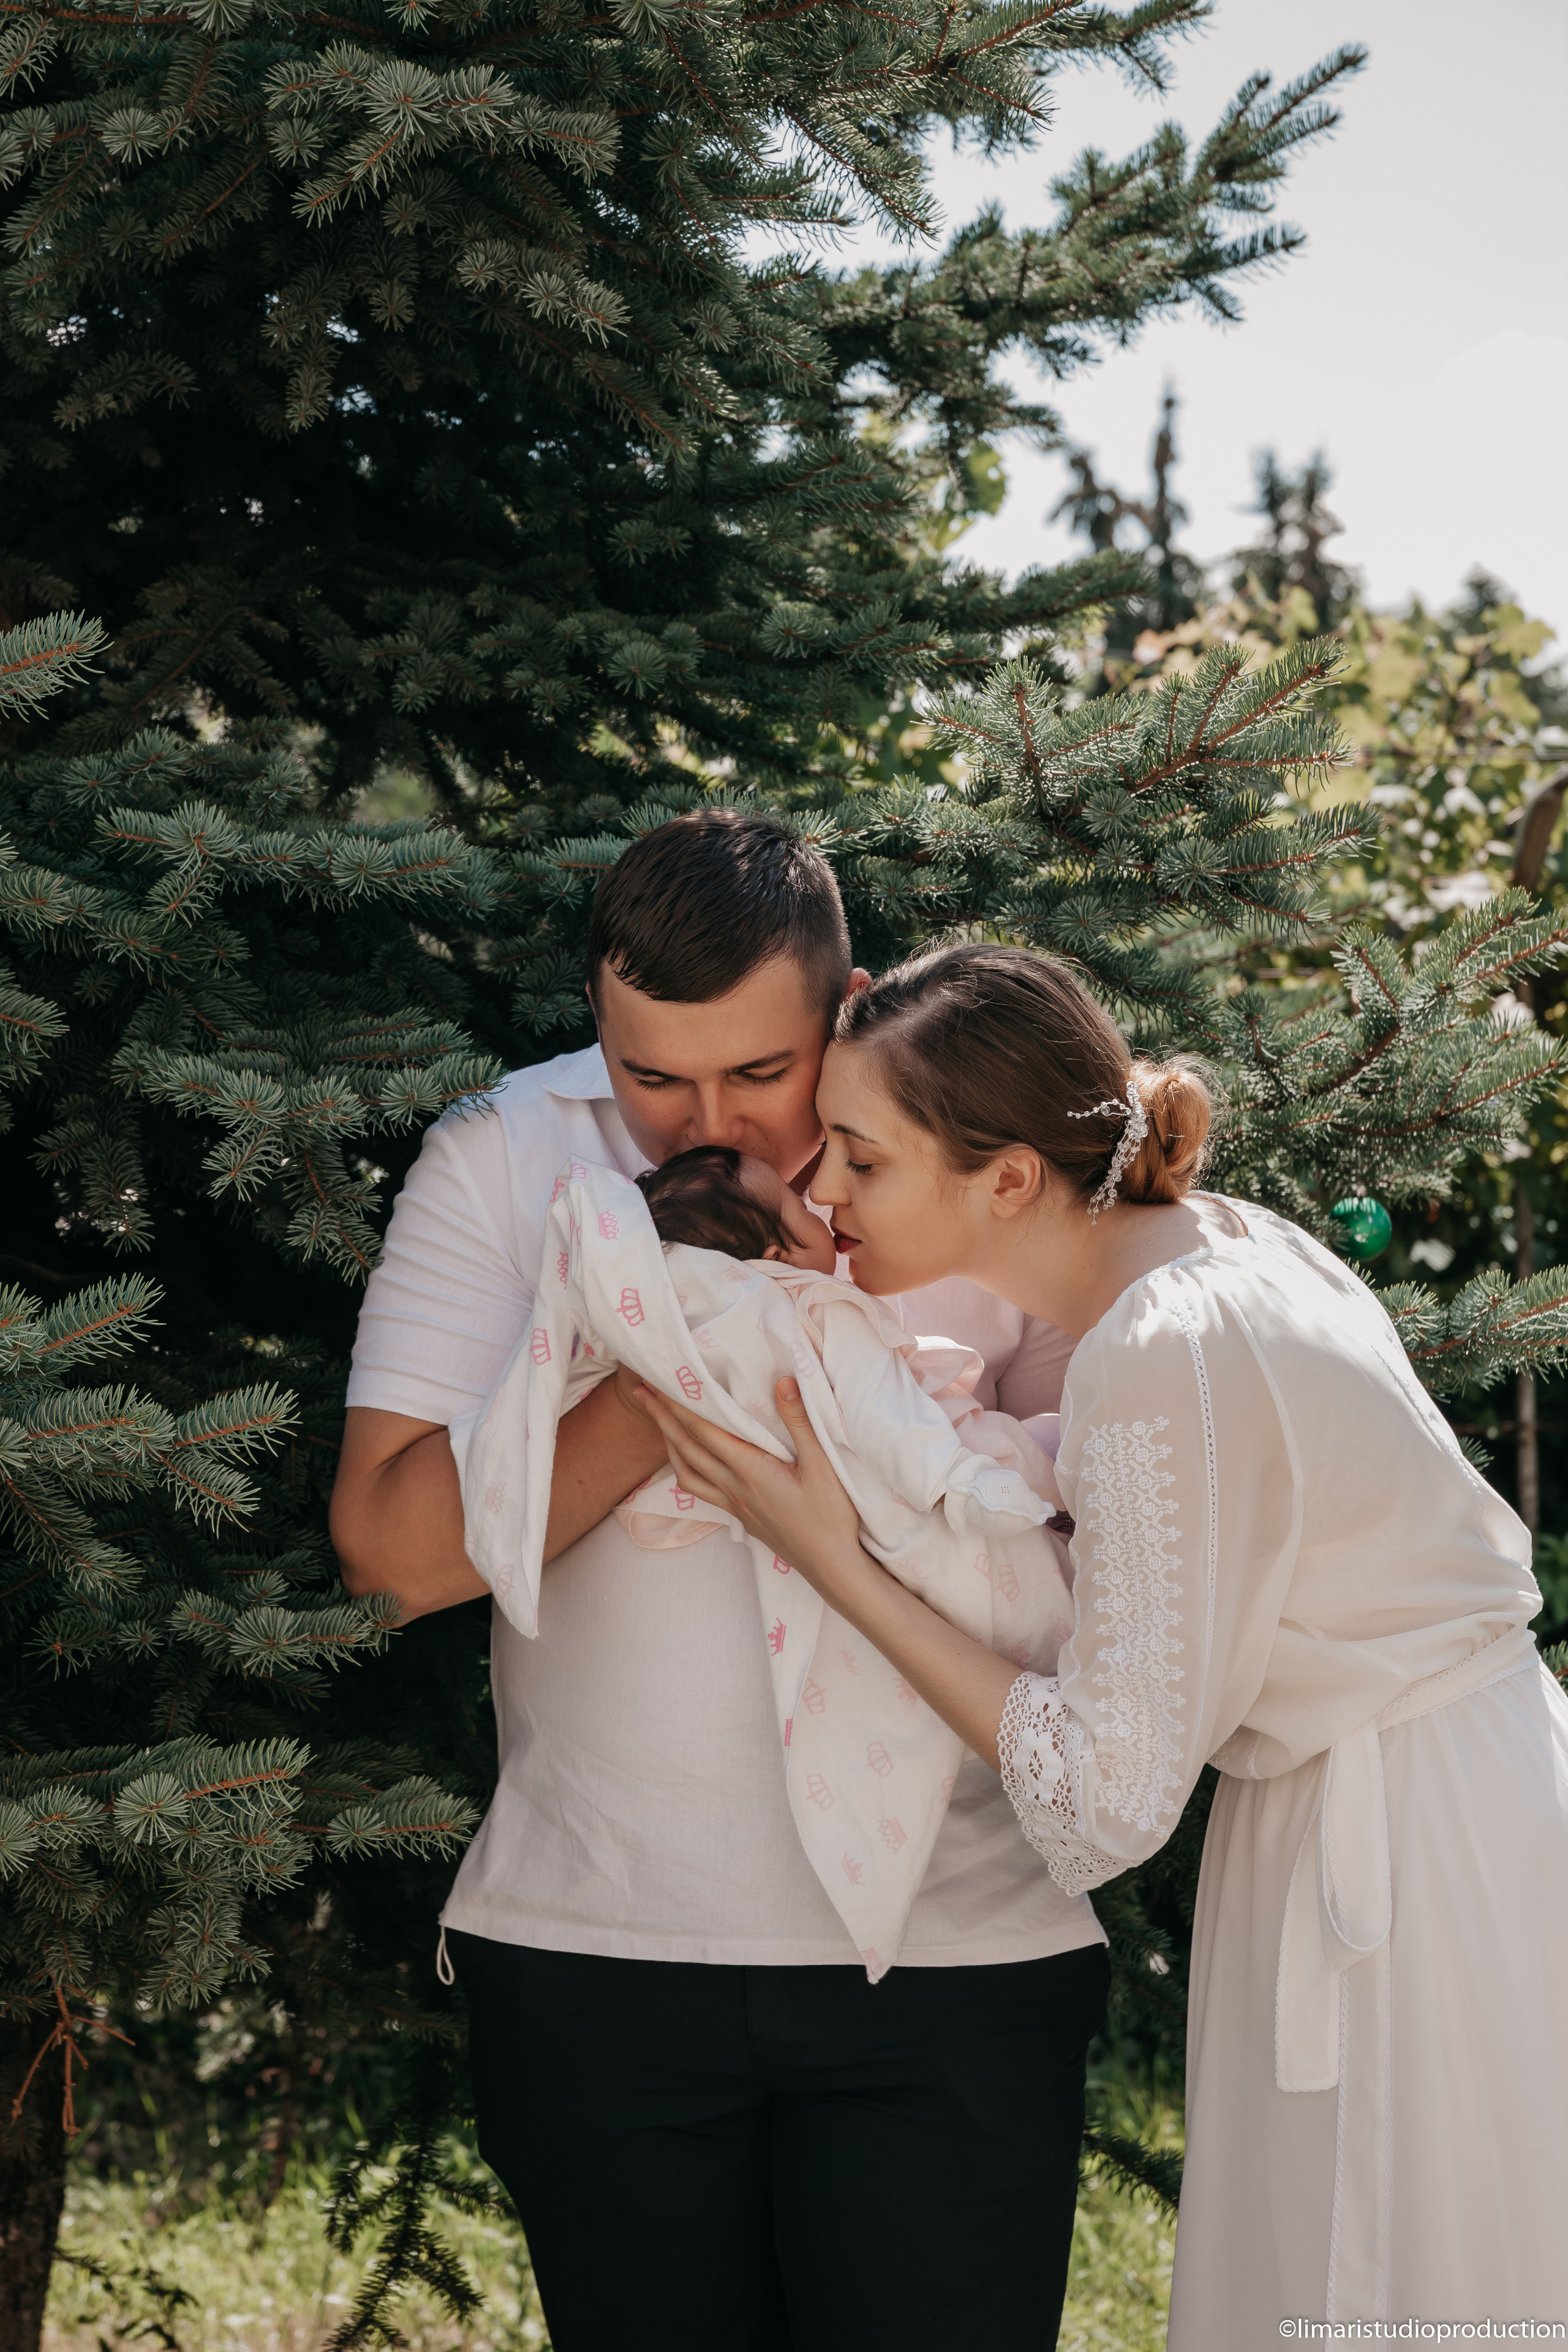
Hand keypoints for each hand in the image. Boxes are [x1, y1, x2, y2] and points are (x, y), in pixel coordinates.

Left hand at [635, 1377, 872, 1613]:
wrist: (831, 1566)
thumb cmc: (831, 1516)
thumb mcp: (824, 1464)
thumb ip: (800, 1421)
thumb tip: (782, 1381)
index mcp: (750, 1470)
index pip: (703, 1431)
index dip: (677, 1405)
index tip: (658, 1383)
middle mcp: (734, 1488)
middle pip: (686, 1448)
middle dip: (662, 1418)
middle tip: (641, 1393)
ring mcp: (735, 1505)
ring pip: (687, 1472)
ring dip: (669, 1445)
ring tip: (660, 1424)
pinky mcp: (741, 1517)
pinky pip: (701, 1490)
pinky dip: (686, 1470)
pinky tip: (690, 1463)